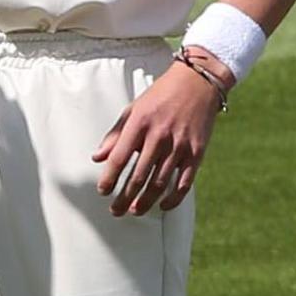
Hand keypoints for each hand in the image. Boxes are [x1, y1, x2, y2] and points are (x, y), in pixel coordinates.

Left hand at [94, 57, 224, 214]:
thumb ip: (115, 135)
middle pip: (139, 175)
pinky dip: (174, 197)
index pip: (119, 158)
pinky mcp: (197, 152)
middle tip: (115, 211)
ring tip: (134, 211)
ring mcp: (180, 145)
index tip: (102, 192)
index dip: (109, 178)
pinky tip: (163, 205)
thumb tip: (98, 158)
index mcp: (139, 124)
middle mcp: (159, 136)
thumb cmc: (159, 97)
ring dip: (146, 200)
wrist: (197, 84)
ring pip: (160, 182)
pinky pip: (185, 181)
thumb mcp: (133, 110)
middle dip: (125, 196)